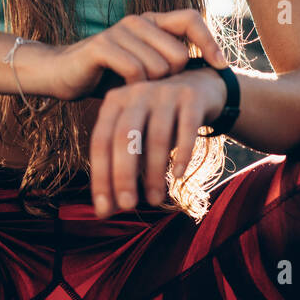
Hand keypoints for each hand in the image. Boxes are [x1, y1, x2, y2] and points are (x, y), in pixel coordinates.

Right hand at [23, 10, 228, 101]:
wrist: (63, 74)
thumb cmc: (109, 75)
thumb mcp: (145, 68)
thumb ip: (171, 63)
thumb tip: (214, 71)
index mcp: (152, 21)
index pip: (191, 19)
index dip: (209, 42)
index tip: (221, 67)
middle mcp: (139, 20)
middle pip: (180, 55)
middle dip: (172, 80)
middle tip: (151, 88)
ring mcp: (120, 30)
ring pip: (160, 68)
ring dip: (149, 88)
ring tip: (132, 88)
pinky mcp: (102, 45)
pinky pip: (136, 72)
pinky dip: (133, 87)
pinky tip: (121, 89)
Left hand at [88, 64, 226, 217]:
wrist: (199, 87)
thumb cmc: (159, 121)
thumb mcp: (137, 139)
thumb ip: (120, 168)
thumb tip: (104, 211)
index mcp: (115, 102)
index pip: (100, 141)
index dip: (100, 176)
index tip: (104, 209)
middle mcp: (137, 93)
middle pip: (124, 137)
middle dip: (124, 175)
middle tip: (128, 206)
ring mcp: (165, 92)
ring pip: (157, 136)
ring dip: (154, 172)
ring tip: (154, 200)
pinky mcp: (192, 97)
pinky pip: (187, 128)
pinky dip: (182, 154)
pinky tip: (178, 175)